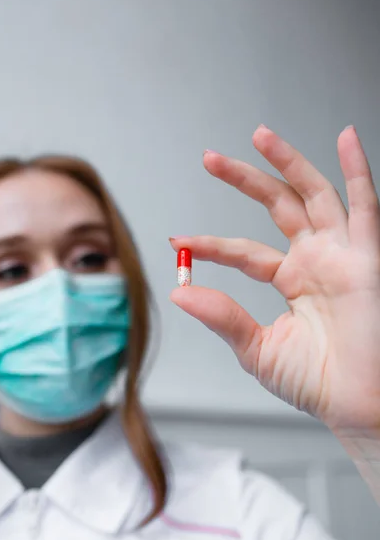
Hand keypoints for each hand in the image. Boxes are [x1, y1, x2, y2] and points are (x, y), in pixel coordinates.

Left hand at [170, 125, 379, 434]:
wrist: (360, 405)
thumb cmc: (317, 383)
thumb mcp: (257, 348)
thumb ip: (222, 316)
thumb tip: (178, 292)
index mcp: (292, 280)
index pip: (245, 250)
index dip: (211, 244)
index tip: (178, 241)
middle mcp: (317, 259)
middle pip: (278, 205)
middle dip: (245, 179)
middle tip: (209, 158)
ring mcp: (342, 253)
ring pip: (314, 193)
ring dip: (289, 162)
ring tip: (259, 135)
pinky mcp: (368, 256)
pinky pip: (365, 205)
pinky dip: (358, 169)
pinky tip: (346, 137)